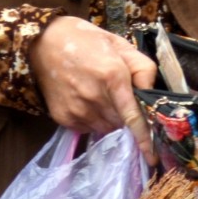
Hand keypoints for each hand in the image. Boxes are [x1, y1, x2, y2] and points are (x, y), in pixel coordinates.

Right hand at [30, 16, 157, 163]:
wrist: (44, 43)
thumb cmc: (87, 41)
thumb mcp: (121, 45)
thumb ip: (142, 68)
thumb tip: (152, 93)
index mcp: (113, 76)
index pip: (133, 116)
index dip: (145, 138)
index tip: (153, 157)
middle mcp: (94, 97)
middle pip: (122, 124)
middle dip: (129, 118)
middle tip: (124, 99)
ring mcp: (76, 109)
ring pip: (106, 128)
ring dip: (112, 119)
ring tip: (104, 96)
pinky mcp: (62, 117)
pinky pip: (88, 128)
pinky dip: (94, 120)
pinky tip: (89, 101)